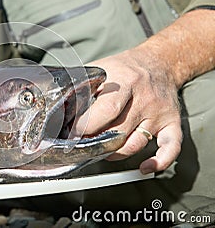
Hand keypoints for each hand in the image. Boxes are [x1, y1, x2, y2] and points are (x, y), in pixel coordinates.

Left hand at [74, 48, 181, 173]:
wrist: (160, 62)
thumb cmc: (124, 68)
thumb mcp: (101, 69)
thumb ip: (82, 86)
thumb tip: (57, 104)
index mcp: (126, 81)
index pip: (106, 110)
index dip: (87, 126)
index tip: (72, 134)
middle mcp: (145, 98)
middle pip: (118, 131)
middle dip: (96, 142)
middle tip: (82, 144)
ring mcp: (159, 112)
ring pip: (135, 143)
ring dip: (114, 153)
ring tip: (101, 150)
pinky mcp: (172, 123)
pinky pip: (171, 148)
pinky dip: (159, 162)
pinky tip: (145, 168)